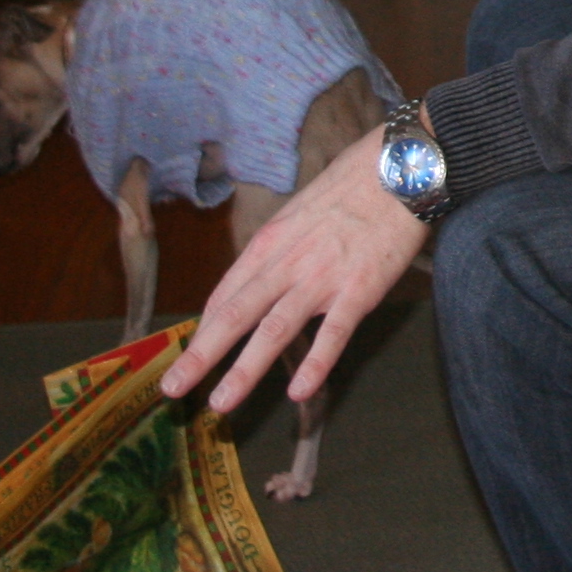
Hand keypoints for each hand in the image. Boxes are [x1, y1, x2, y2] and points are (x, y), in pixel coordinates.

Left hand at [162, 129, 423, 414]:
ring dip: (244, 370)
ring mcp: (323, 278)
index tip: (189, 358)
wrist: (399, 167)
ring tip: (220, 404)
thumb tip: (259, 281)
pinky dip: (315, 364)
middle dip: (201, 356)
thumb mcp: (298, 213)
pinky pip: (334, 333)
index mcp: (269, 243)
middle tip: (172, 389)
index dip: (203, 330)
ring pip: (275, 330)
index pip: (225, 295)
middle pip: (235, 315)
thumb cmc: (349, 188)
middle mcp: (287, 263)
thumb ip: (278, 250)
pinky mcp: (360, 290)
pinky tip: (298, 392)